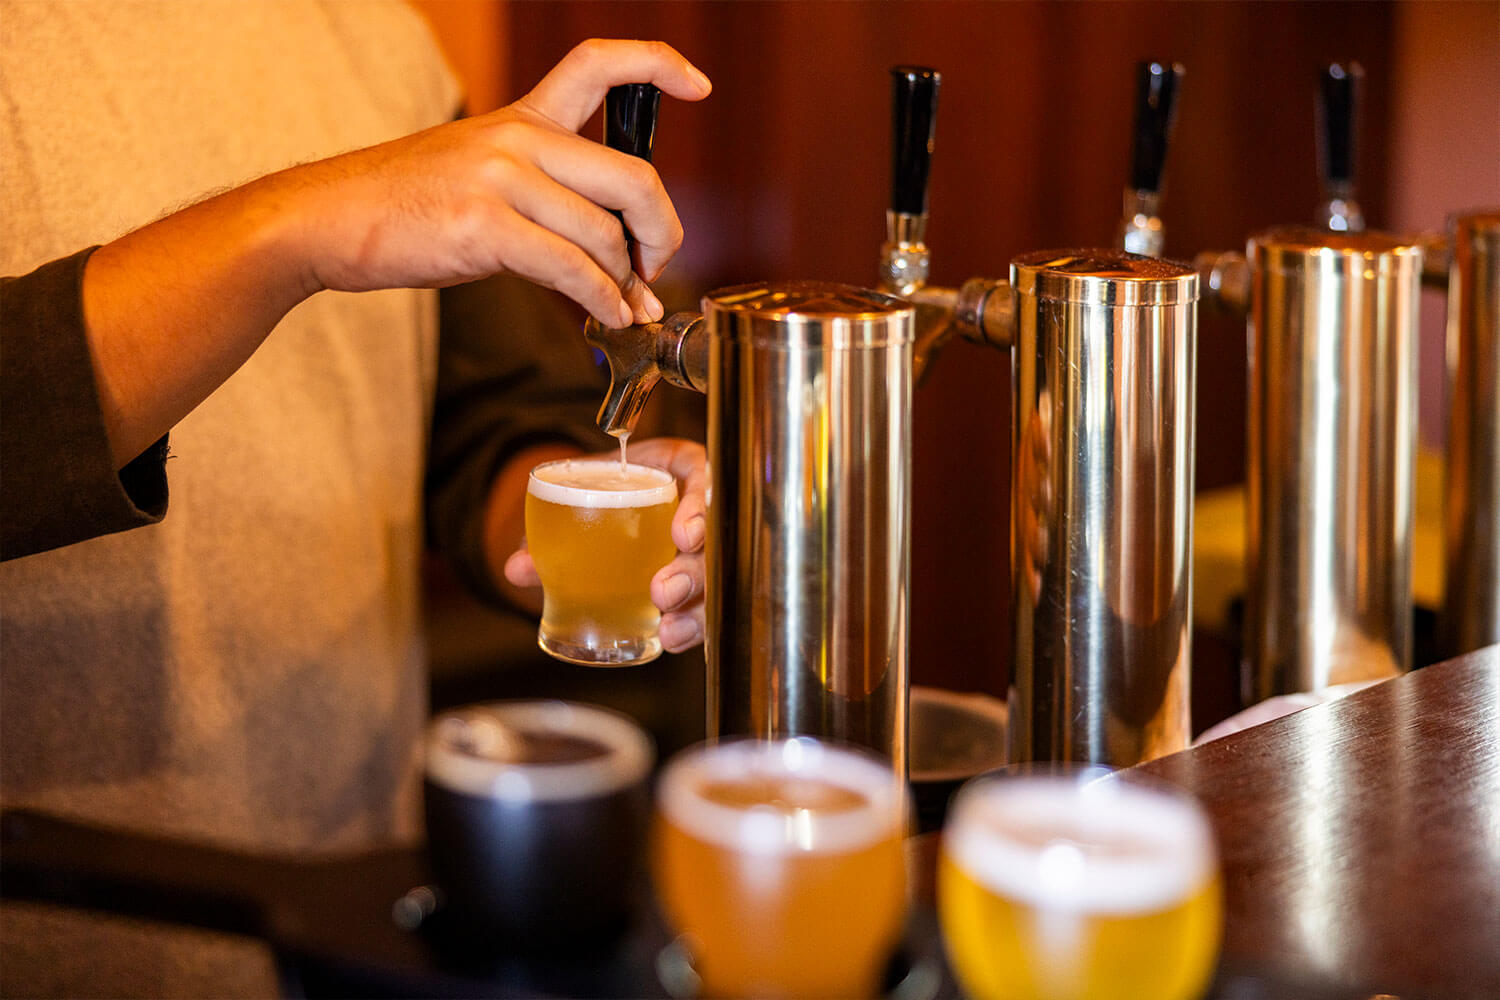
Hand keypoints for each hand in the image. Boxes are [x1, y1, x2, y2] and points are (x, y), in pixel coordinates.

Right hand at [285, 39, 711, 326]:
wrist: (328, 219)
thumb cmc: (406, 205)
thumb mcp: (478, 172)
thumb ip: (546, 195)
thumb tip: (614, 258)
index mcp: (521, 117)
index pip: (599, 64)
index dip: (659, 66)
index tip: (700, 86)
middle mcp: (518, 138)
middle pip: (632, 176)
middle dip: (662, 231)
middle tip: (660, 265)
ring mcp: (500, 180)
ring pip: (605, 235)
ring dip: (628, 282)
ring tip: (629, 306)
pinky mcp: (485, 227)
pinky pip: (573, 270)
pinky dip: (602, 301)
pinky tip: (608, 317)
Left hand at [503, 438, 707, 652]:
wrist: (597, 506)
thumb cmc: (598, 490)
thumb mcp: (574, 497)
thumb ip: (547, 531)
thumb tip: (516, 569)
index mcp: (677, 471)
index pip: (703, 480)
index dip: (700, 509)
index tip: (682, 536)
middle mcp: (699, 508)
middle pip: (716, 540)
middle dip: (693, 571)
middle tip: (662, 594)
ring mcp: (704, 549)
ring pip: (718, 580)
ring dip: (696, 607)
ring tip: (668, 629)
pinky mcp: (700, 583)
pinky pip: (708, 605)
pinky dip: (692, 627)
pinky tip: (671, 638)